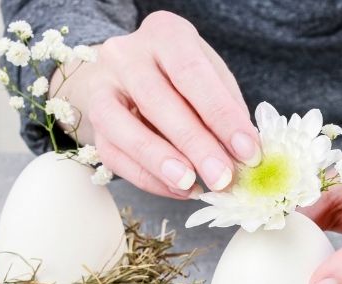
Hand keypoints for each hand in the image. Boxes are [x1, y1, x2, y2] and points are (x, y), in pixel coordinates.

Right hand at [54, 11, 259, 197]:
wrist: (133, 75)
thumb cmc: (184, 77)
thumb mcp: (212, 77)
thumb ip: (227, 110)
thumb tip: (245, 153)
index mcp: (165, 34)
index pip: (192, 74)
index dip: (221, 116)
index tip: (247, 152)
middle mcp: (126, 55)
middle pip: (157, 101)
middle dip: (195, 145)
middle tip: (223, 178)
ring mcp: (102, 88)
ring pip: (124, 128)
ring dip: (161, 163)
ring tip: (191, 186)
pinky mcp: (94, 123)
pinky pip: (115, 156)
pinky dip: (149, 179)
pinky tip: (178, 189)